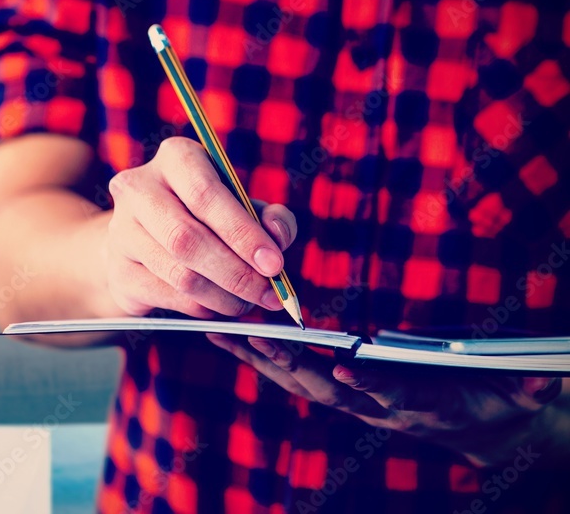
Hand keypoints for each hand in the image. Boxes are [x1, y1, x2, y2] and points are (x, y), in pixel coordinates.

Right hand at [105, 137, 295, 318]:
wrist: (143, 240)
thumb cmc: (203, 217)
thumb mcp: (241, 206)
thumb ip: (269, 217)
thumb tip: (278, 237)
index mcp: (175, 158)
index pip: (205, 194)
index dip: (242, 232)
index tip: (274, 265)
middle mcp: (138, 188)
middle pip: (187, 238)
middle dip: (236, 273)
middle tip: (269, 295)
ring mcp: (121, 231)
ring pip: (179, 274)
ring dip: (223, 296)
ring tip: (248, 302)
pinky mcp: (117, 271)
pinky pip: (168, 296)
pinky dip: (202, 307)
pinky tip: (219, 306)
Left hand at [208, 334, 565, 466]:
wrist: (475, 428)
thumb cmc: (493, 402)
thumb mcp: (519, 396)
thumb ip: (526, 388)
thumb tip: (543, 379)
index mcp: (416, 406)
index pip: (390, 396)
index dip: (371, 385)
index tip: (348, 367)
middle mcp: (373, 406)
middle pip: (323, 387)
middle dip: (289, 363)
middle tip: (253, 335)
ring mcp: (350, 400)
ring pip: (296, 380)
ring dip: (258, 357)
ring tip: (220, 328)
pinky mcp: (334, 390)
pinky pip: (290, 374)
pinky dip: (258, 355)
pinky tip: (228, 334)